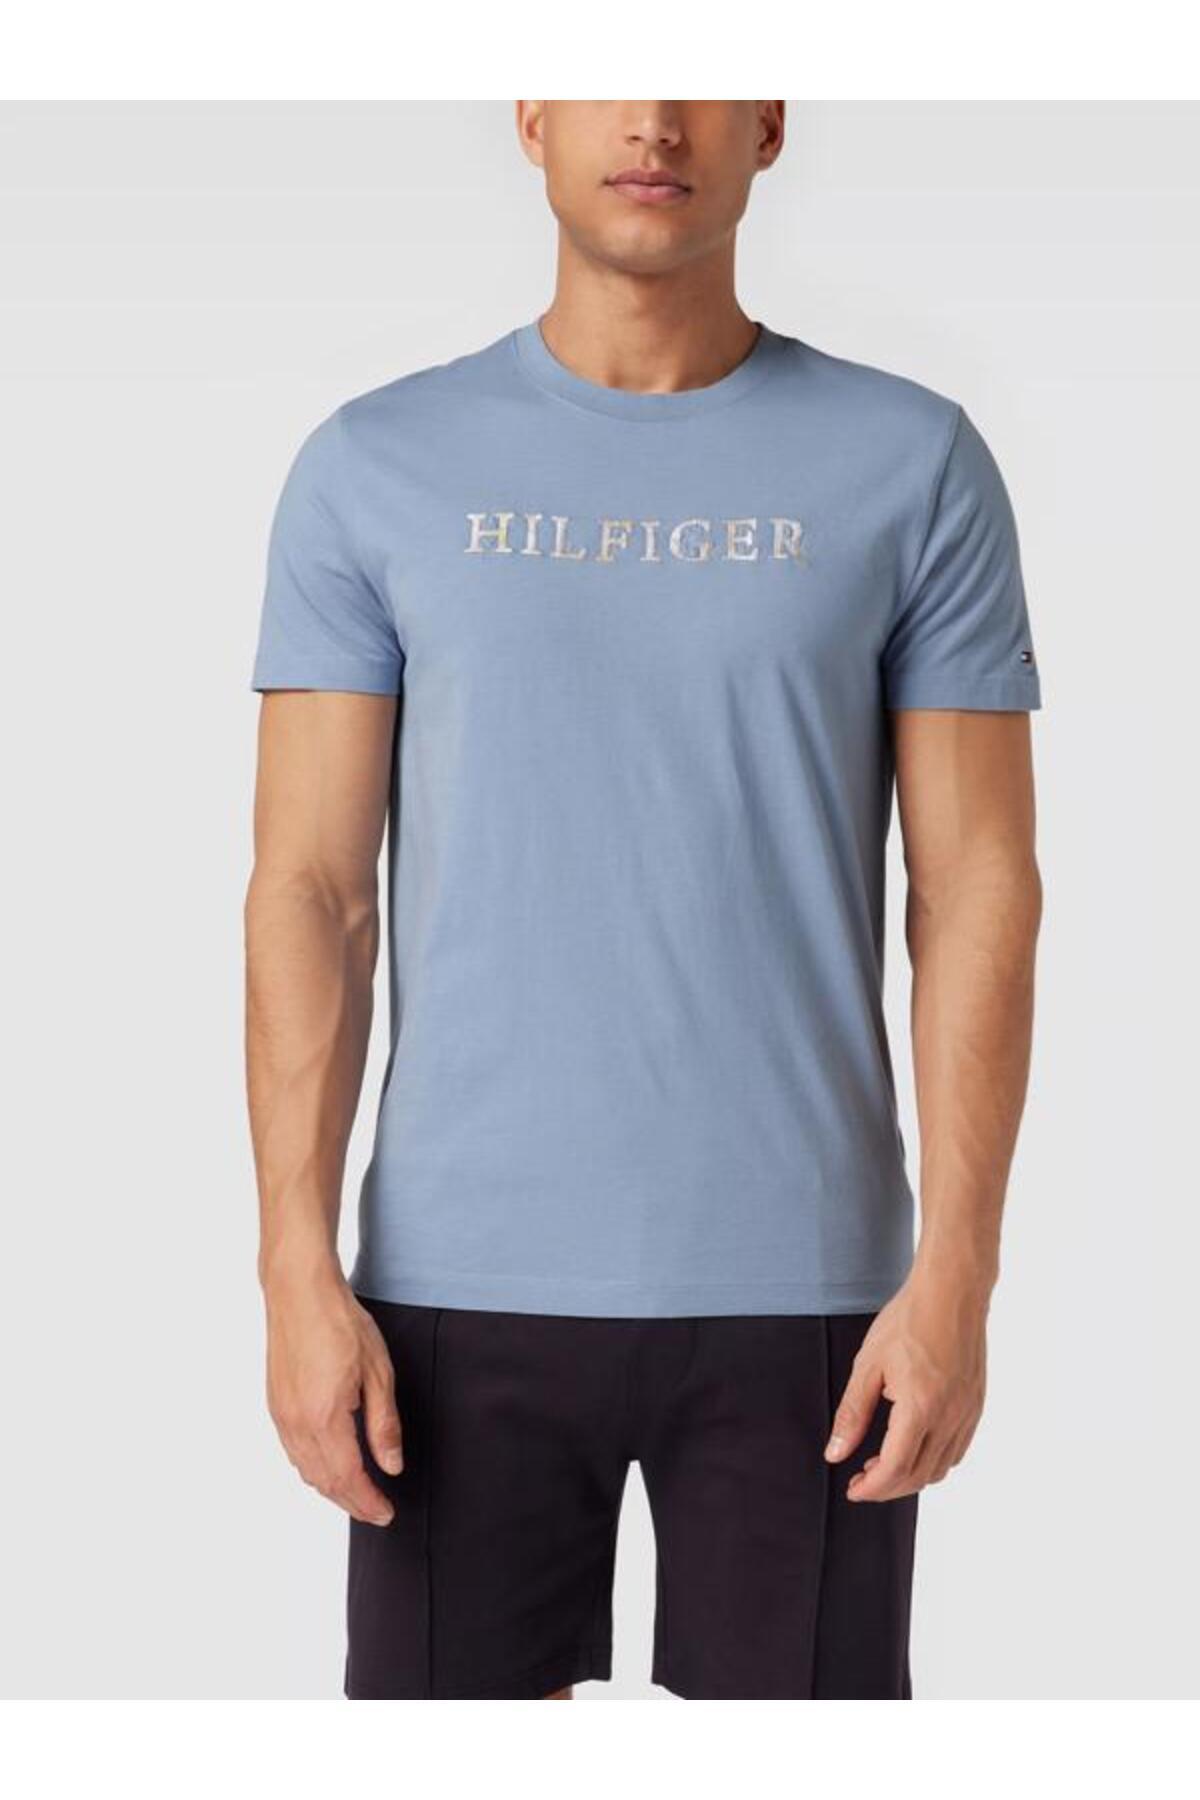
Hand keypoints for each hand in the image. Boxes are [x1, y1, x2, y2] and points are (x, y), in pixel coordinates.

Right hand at [264, 1263, 402, 1525]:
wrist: (299, 1291)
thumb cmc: (341, 1322)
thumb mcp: (378, 1371)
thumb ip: (383, 1423)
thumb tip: (391, 1465)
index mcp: (325, 1417)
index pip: (349, 1477)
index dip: (368, 1502)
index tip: (387, 1513)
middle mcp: (297, 1423)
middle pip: (324, 1481)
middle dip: (351, 1502)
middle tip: (376, 1512)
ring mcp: (282, 1415)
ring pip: (305, 1470)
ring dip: (331, 1489)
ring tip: (357, 1495)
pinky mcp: (275, 1405)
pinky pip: (294, 1452)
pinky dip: (313, 1468)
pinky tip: (330, 1466)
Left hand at [824, 1262, 989, 1501]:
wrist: (951, 1292)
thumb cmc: (908, 1321)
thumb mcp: (868, 1365)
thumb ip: (852, 1413)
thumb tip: (835, 1453)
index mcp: (920, 1407)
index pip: (895, 1469)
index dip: (871, 1488)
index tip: (853, 1489)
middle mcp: (949, 1417)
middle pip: (918, 1476)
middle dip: (887, 1487)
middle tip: (861, 1479)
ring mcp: (967, 1413)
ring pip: (940, 1468)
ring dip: (910, 1476)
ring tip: (882, 1463)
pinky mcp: (976, 1405)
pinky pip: (956, 1450)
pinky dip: (933, 1461)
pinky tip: (912, 1446)